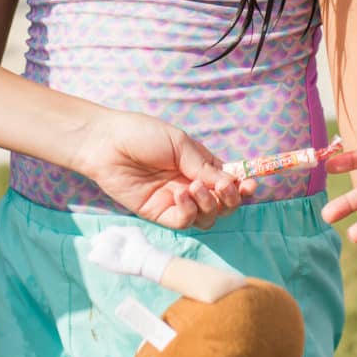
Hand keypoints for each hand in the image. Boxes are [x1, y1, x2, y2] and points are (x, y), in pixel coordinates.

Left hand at [74, 112, 247, 229]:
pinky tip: (181, 194)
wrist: (106, 143)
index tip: (251, 185)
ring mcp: (176, 201)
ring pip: (207, 217)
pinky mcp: (159, 213)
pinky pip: (184, 222)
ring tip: (195, 187)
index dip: (243, 186)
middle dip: (231, 199)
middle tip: (226, 188)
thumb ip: (205, 166)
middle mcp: (191, 185)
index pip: (229, 181)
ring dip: (210, 204)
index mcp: (200, 165)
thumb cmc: (141, 134)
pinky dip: (189, 211)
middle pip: (223, 204)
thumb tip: (231, 182)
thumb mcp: (180, 144)